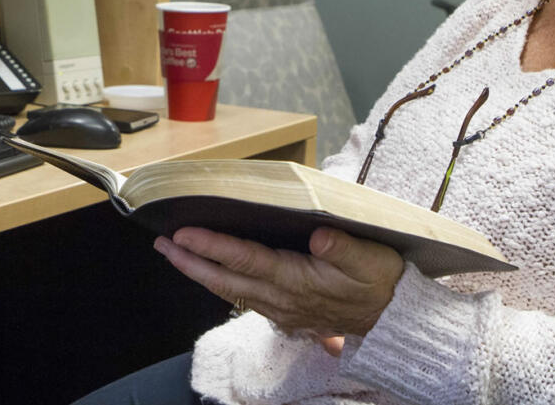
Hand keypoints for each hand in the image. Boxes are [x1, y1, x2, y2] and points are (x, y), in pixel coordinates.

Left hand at [154, 227, 403, 343]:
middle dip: (189, 262)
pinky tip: (210, 271)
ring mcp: (280, 309)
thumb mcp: (370, 260)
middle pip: (225, 280)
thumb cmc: (380, 282)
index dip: (212, 247)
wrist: (393, 320)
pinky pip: (243, 297)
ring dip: (199, 272)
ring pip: (230, 291)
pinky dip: (220, 282)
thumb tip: (320, 235)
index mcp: (297, 280)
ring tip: (175, 252)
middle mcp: (282, 298)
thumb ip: (344, 247)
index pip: (245, 260)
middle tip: (161, 244)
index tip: (183, 234)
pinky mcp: (284, 312)